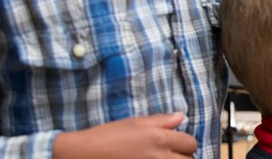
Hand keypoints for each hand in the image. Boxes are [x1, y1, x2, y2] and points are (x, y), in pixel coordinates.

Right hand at [53, 113, 197, 158]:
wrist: (82, 155)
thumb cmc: (105, 137)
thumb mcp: (133, 123)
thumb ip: (160, 121)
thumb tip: (181, 117)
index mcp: (158, 138)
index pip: (190, 143)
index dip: (185, 143)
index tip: (177, 144)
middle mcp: (158, 156)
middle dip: (183, 157)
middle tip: (170, 155)